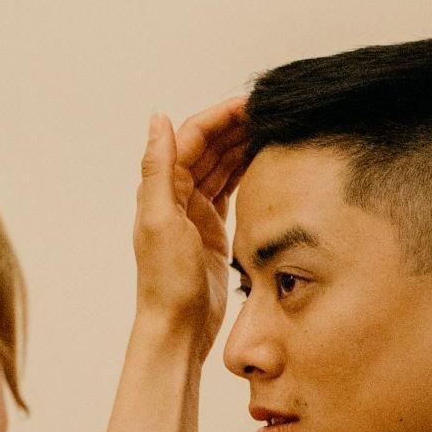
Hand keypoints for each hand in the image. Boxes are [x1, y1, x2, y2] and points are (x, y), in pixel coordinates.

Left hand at [132, 95, 250, 348]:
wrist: (179, 328)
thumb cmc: (168, 282)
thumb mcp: (161, 221)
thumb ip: (158, 169)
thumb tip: (158, 119)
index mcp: (162, 188)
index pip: (192, 137)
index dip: (220, 116)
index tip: (252, 103)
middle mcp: (176, 195)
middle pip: (208, 147)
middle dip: (236, 125)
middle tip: (271, 111)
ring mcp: (195, 212)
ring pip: (220, 165)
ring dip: (242, 144)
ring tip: (273, 128)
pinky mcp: (212, 230)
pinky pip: (228, 189)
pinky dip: (244, 171)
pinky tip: (264, 160)